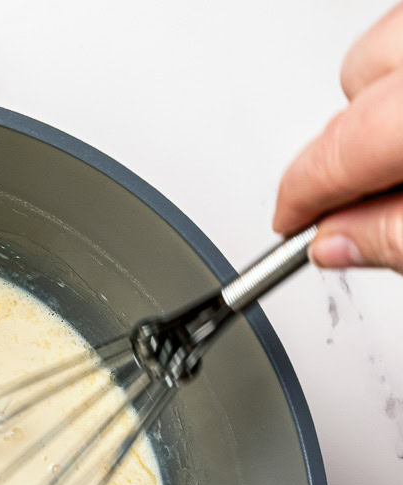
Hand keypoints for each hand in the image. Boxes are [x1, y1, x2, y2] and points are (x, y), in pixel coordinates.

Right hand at [274, 2, 402, 270]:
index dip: (301, 199)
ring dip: (385, 98)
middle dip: (350, 140)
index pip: (337, 150)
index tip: (290, 228)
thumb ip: (396, 236)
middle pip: (359, 79)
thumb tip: (335, 243)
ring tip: (399, 151)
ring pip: (392, 44)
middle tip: (363, 197)